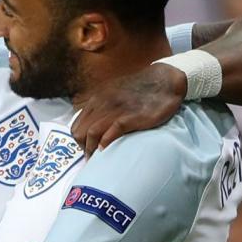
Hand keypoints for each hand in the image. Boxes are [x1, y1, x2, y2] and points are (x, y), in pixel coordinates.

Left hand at [71, 63, 185, 156]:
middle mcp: (102, 104)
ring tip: (97, 161)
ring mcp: (116, 110)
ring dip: (91, 150)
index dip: (79, 142)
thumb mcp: (114, 94)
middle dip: (83, 148)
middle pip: (79, 132)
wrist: (165, 80)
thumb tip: (93, 126)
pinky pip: (111, 132)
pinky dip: (105, 143)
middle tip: (92, 159)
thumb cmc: (141, 90)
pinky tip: (106, 150)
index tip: (87, 151)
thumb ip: (102, 107)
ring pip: (91, 133)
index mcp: (97, 99)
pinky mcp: (131, 116)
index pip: (76, 126)